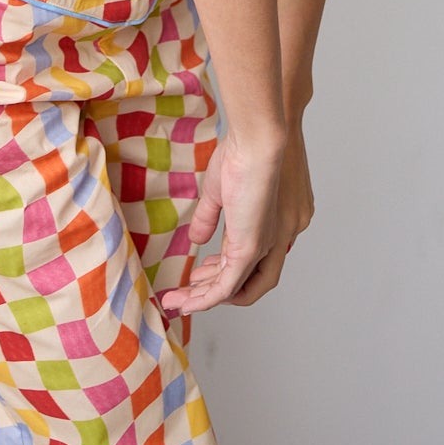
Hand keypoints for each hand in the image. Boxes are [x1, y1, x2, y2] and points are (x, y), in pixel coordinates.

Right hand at [159, 130, 283, 318]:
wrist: (257, 142)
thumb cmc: (242, 155)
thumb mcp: (219, 192)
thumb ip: (209, 218)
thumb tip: (196, 238)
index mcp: (262, 227)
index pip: (243, 263)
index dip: (218, 272)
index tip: (196, 273)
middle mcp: (267, 243)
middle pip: (239, 283)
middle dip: (208, 291)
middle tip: (184, 291)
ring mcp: (259, 248)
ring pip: (232, 290)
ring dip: (201, 299)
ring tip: (176, 301)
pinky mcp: (249, 250)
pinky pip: (226, 287)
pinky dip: (204, 299)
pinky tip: (185, 302)